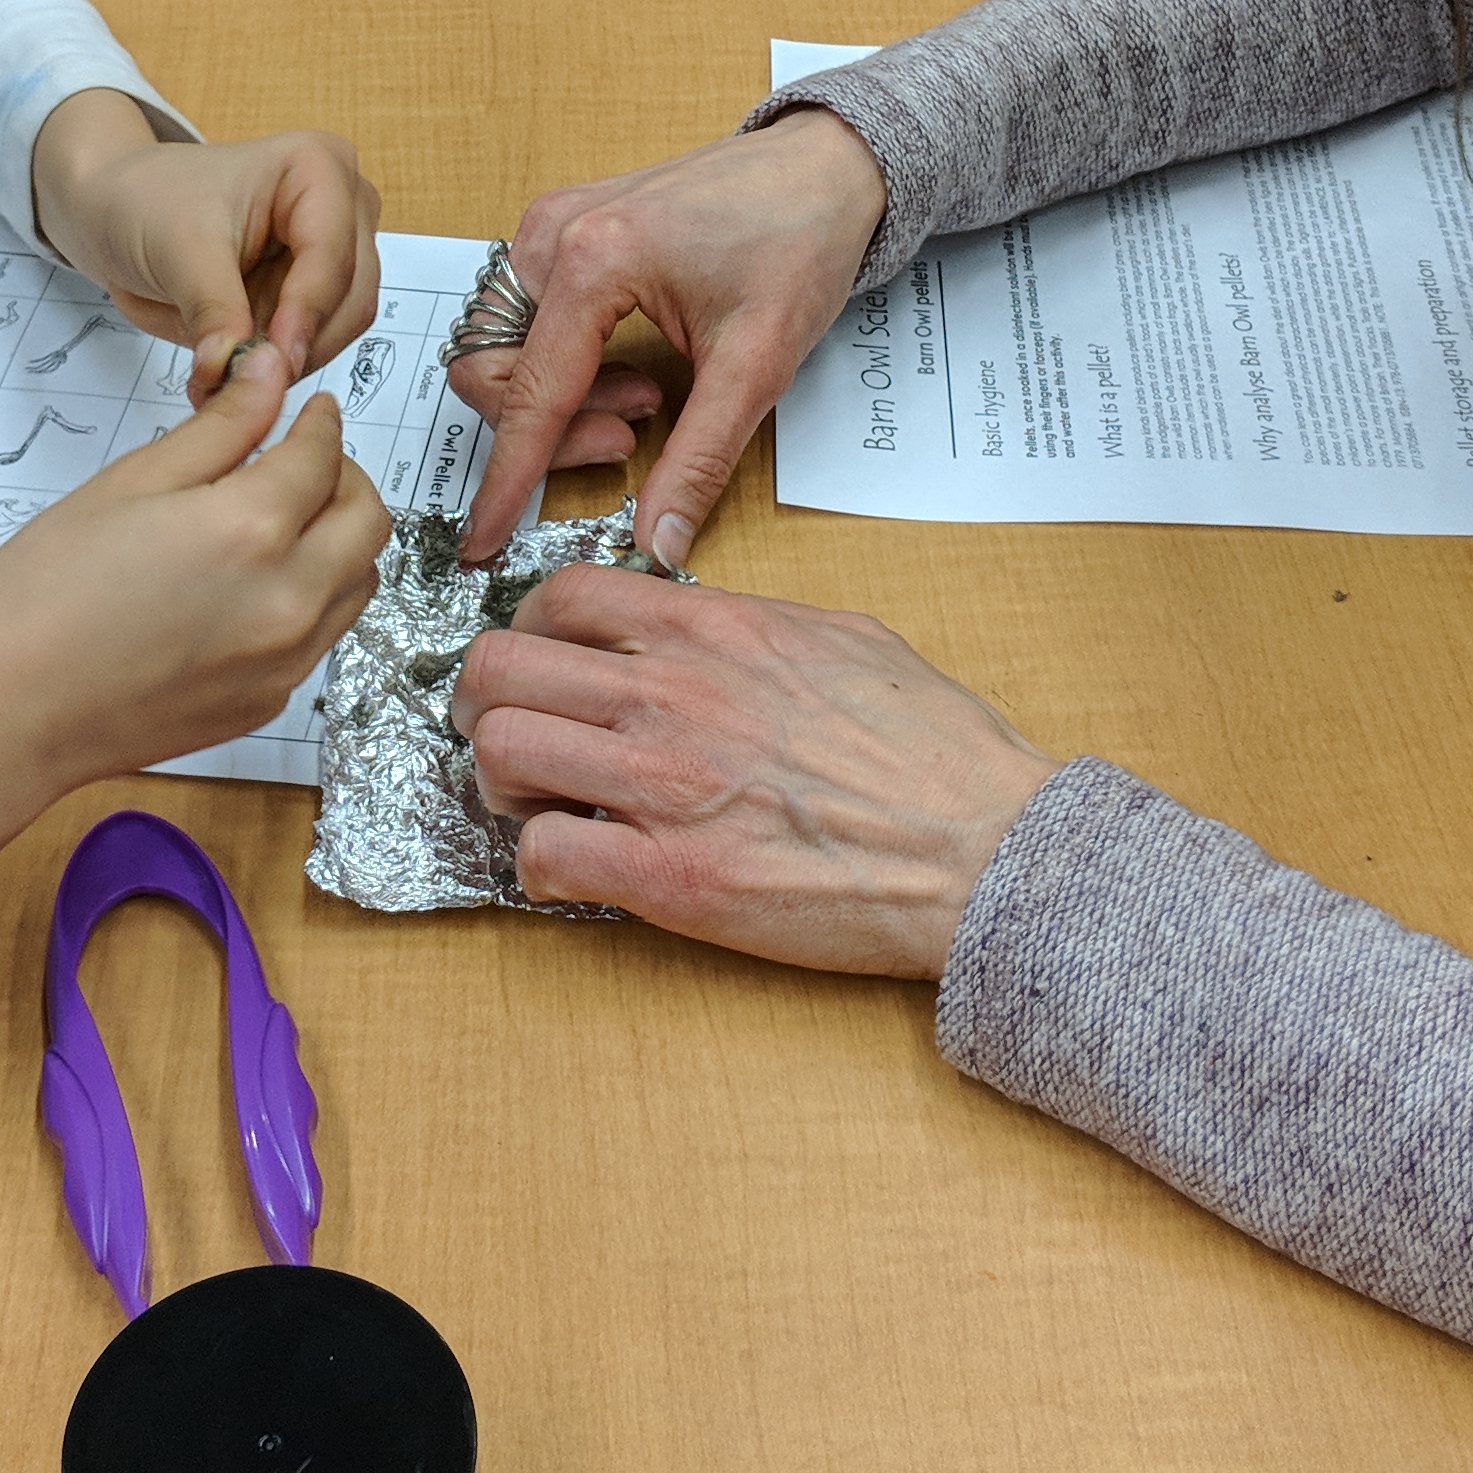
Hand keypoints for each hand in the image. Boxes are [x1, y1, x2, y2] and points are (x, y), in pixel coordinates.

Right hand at [0, 341, 388, 894]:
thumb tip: (269, 370)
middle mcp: (289, 599)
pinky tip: (252, 586)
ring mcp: (286, 660)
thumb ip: (221, 426)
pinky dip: (311, 598)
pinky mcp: (270, 700)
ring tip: (281, 523)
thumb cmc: (48, 589)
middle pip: (368, 522)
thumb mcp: (132, 482)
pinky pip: (322, 636)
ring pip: (358, 583)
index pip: (324, 456)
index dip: (321, 422)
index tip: (311, 410)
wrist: (10, 709)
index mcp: (254, 528)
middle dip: (346, 478)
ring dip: (339, 541)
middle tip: (304, 462)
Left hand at [33, 92, 382, 402]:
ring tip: (226, 375)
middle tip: (244, 383)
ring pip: (339, 328)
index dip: (305, 313)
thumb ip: (214, 311)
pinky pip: (313, 342)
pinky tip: (232, 368)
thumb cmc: (145, 201)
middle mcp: (341, 205)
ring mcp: (333, 249)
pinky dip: (276, 363)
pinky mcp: (312, 290)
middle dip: (298, 344)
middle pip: (351, 296)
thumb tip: (236, 370)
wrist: (116, 209)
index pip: (331, 253)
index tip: (272, 363)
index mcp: (317, 168)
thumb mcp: (176, 251)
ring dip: (287, 359)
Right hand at [449, 110, 885, 564]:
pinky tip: (631, 364)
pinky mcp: (563, 227)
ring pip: (505, 348)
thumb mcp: (757, 365)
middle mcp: (554, 234)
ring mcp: (551, 224)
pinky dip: (564, 363)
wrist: (826, 167)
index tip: (484, 542)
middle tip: (630, 440)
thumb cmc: (799, 240)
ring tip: (649, 396)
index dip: (507, 481)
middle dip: (551, 430)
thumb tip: (655, 541)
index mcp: (593, 260)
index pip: (527, 396)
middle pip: (494, 371)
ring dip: (562, 397)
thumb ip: (697, 460)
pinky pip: (527, 319)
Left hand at [449, 565, 1057, 977]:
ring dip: (500, 785)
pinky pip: (543, 859)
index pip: (561, 594)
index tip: (544, 666)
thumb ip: (752, 624)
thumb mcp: (844, 638)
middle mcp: (672, 695)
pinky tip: (579, 869)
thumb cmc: (936, 751)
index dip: (531, 630)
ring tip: (540, 806)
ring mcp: (664, 787)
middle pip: (498, 669)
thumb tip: (700, 626)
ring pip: (498, 756)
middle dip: (486, 705)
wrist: (986, 849)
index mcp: (714, 629)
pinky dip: (540, 868)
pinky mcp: (671, 879)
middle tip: (513, 737)